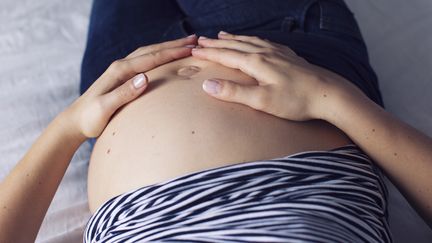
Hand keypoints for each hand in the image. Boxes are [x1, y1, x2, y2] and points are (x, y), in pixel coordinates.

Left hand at [64, 35, 196, 137]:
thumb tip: (145, 78)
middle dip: (174, 45)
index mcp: (120, 71)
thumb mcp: (106, 108)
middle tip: (195, 40)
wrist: (75, 121)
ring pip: (149, 53)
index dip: (173, 52)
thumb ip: (124, 93)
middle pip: (152, 50)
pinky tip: (166, 58)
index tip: (192, 49)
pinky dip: (159, 56)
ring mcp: (121, 70)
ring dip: (167, 48)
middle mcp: (121, 66)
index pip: (152, 58)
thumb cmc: (90, 118)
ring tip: (185, 45)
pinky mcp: (122, 77)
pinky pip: (145, 61)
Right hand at [192, 32, 364, 120]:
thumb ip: (234, 93)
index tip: (193, 52)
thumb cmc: (296, 101)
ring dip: (233, 38)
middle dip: (216, 44)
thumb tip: (208, 84)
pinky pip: (263, 42)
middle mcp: (265, 53)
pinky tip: (254, 41)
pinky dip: (252, 39)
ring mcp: (278, 52)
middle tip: (200, 41)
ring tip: (221, 35)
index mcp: (256, 63)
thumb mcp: (262, 101)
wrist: (328, 94)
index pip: (225, 56)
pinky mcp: (288, 56)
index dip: (208, 54)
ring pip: (249, 41)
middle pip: (235, 45)